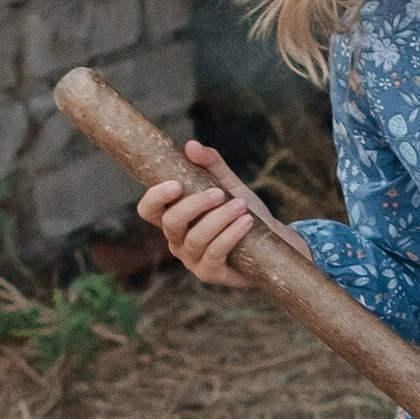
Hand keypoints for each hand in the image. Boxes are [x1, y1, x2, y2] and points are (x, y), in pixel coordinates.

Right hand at [138, 140, 264, 286]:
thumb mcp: (228, 184)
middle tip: (219, 193)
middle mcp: (177, 240)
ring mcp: (191, 259)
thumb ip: (210, 165)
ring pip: (196, 238)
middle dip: (195, 205)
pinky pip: (214, 253)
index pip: (148, 210)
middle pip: (171, 222)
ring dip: (219, 219)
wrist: (270, 242)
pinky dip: (230, 235)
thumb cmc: (243, 212)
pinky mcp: (209, 273)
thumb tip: (191, 145)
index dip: (155, 198)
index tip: (176, 184)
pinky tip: (245, 222)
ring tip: (241, 206)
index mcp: (174, 218)